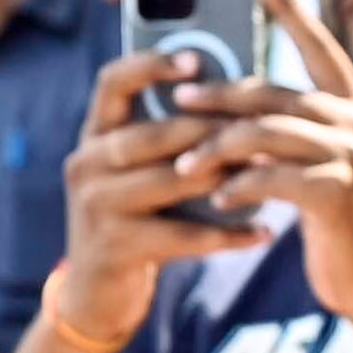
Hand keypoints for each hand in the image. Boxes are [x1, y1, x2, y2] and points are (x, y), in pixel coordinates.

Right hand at [46, 47, 276, 344]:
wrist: (96, 291)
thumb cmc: (134, 217)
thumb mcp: (137, 172)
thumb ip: (167, 137)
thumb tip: (239, 101)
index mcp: (94, 135)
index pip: (112, 83)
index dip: (151, 65)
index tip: (196, 62)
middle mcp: (86, 165)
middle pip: (152, 134)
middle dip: (209, 129)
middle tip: (260, 126)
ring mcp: (94, 207)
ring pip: (168, 182)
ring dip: (222, 177)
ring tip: (266, 172)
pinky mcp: (113, 248)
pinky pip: (180, 236)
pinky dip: (226, 236)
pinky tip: (262, 233)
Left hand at [176, 0, 352, 311]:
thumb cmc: (335, 217)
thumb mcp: (317, 161)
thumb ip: (289, 128)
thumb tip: (230, 103)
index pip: (317, 43)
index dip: (288, 6)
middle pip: (274, 93)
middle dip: (219, 96)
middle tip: (174, 100)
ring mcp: (350, 154)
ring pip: (265, 134)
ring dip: (216, 149)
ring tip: (182, 166)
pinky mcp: (335, 193)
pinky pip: (271, 179)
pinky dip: (238, 187)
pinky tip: (216, 198)